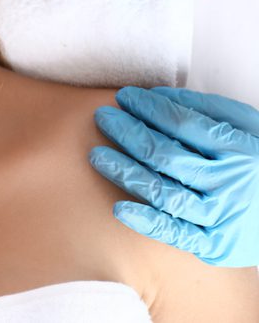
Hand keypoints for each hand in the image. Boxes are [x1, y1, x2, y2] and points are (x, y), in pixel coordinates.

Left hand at [89, 86, 258, 266]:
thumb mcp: (250, 128)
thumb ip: (208, 109)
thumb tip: (159, 95)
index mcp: (240, 149)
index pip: (183, 123)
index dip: (149, 108)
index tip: (124, 97)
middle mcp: (230, 183)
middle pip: (166, 155)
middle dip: (129, 133)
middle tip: (103, 118)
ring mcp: (222, 217)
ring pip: (164, 193)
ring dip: (125, 172)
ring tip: (98, 156)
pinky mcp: (216, 246)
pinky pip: (175, 234)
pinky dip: (146, 222)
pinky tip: (119, 207)